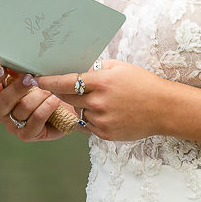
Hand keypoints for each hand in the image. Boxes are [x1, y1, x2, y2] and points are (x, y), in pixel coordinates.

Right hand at [0, 66, 80, 141]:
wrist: (62, 109)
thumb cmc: (42, 90)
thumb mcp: (31, 78)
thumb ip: (21, 71)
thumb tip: (17, 60)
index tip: (3, 69)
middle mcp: (0, 111)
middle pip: (5, 99)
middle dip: (19, 87)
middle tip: (31, 78)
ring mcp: (11, 125)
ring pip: (23, 107)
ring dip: (40, 95)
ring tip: (51, 89)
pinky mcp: (26, 134)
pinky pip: (36, 119)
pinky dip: (47, 107)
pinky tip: (55, 100)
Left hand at [37, 59, 169, 141]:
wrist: (164, 108)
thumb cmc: (143, 83)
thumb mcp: (119, 67)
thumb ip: (96, 69)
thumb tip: (77, 70)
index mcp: (101, 82)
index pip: (65, 82)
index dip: (48, 81)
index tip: (36, 79)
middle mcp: (98, 103)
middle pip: (67, 98)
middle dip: (62, 92)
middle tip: (61, 87)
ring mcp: (101, 120)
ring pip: (78, 112)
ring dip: (81, 106)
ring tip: (100, 100)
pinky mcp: (105, 134)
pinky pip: (88, 125)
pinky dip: (91, 118)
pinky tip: (106, 111)